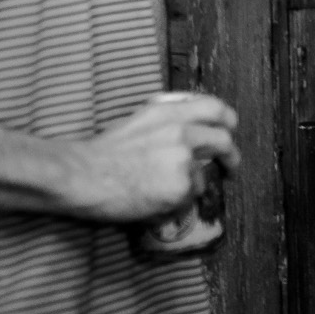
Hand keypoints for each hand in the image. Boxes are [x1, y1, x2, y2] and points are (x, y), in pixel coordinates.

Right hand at [69, 92, 239, 222]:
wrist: (83, 175)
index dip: (228, 121)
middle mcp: (182, 132)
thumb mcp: (138, 122)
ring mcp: (184, 160)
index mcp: (170, 113)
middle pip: (224, 141)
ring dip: (189, 187)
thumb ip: (167, 123)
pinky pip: (188, 199)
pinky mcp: (182, 187)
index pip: (215, 108)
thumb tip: (191, 134)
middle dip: (231, 158)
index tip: (230, 131)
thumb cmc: (101, 153)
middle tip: (229, 169)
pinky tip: (152, 203)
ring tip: (160, 192)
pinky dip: (175, 205)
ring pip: (203, 177)